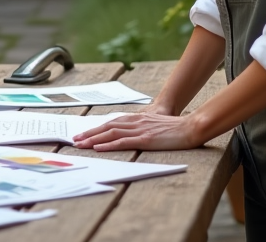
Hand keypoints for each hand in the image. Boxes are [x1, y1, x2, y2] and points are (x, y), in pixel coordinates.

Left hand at [72, 109, 203, 151]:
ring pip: (111, 133)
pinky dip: (109, 145)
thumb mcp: (155, 124)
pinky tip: (99, 148)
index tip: (84, 134)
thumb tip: (129, 134)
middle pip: (107, 126)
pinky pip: (123, 142)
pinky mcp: (145, 139)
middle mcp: (135, 121)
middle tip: (75, 140)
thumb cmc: (175, 128)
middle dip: (89, 134)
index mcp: (137, 118)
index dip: (97, 128)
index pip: (112, 122)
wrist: (190, 127)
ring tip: (81, 144)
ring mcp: (140, 130)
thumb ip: (142, 127)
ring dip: (94, 139)